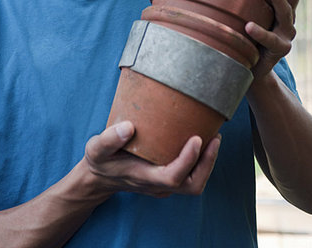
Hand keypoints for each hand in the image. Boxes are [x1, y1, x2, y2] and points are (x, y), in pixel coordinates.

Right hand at [84, 121, 220, 197]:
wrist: (99, 178)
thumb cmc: (100, 161)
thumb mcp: (96, 149)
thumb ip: (109, 139)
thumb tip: (129, 126)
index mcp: (144, 178)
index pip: (173, 177)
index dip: (189, 160)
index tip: (197, 138)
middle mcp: (158, 185)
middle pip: (192, 185)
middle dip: (208, 163)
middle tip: (215, 137)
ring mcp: (164, 185)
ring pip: (195, 182)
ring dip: (207, 162)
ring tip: (213, 137)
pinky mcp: (167, 178)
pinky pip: (190, 174)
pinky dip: (200, 160)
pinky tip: (201, 139)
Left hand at [245, 0, 304, 78]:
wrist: (249, 67)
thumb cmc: (243, 32)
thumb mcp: (245, 8)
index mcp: (283, 2)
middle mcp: (289, 16)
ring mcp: (286, 34)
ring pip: (286, 13)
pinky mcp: (279, 51)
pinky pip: (271, 40)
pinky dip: (260, 32)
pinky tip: (249, 25)